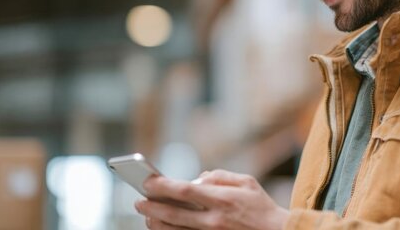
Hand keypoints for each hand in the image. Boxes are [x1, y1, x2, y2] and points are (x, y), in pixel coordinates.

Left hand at [134, 169, 289, 229]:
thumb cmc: (261, 205)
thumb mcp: (246, 181)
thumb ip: (220, 176)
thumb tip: (198, 178)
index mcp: (222, 199)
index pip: (184, 190)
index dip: (162, 186)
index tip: (147, 181)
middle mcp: (214, 220)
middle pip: (173, 214)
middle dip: (151, 207)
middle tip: (138, 202)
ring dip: (156, 223)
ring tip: (147, 215)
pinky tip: (162, 227)